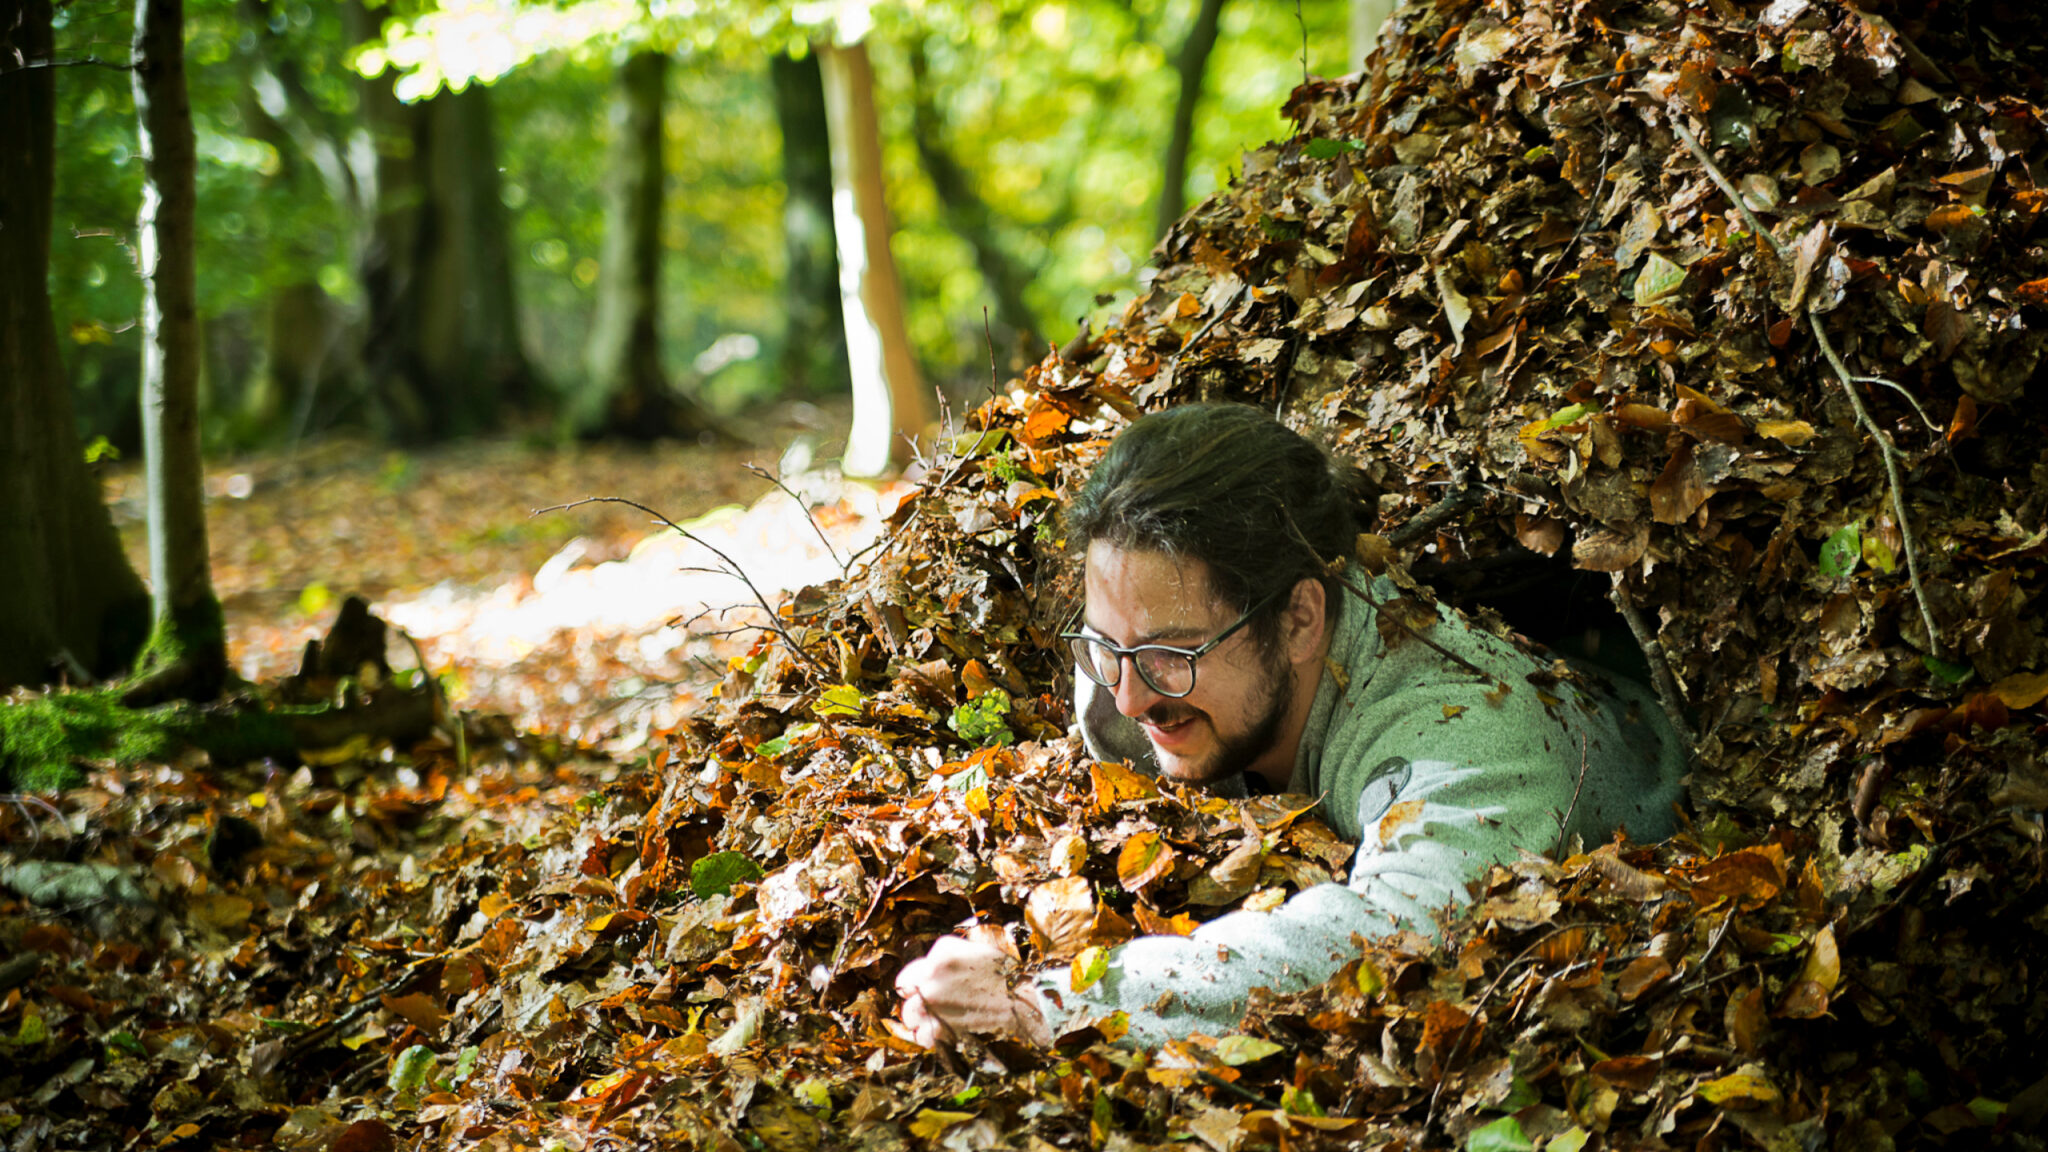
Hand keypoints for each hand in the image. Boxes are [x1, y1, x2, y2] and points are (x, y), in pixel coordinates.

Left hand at [895, 934, 1050, 1047]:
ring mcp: (934, 1001)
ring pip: (909, 1014)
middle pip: (906, 991)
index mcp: (942, 951)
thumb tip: (928, 970)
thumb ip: (946, 956)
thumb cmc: (1006, 975)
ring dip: (919, 1018)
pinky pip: (923, 1036)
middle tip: (929, 1004)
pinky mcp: (942, 1026)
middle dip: (916, 998)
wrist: (1025, 1000)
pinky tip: (939, 1034)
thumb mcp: (974, 950)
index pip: (913, 969)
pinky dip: (928, 1037)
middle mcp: (932, 974)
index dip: (918, 981)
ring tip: (933, 1020)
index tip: (924, 988)